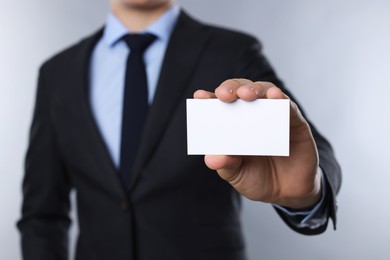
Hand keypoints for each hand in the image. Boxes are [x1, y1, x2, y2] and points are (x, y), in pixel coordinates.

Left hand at [194, 79, 320, 208]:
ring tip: (247, 94)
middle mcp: (250, 114)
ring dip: (254, 89)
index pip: (218, 105)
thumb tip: (211, 158)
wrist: (287, 193)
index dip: (208, 98)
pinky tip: (275, 96)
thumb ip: (226, 165)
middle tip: (225, 95)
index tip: (200, 96)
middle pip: (239, 91)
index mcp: (231, 124)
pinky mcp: (294, 121)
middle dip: (230, 88)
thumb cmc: (257, 178)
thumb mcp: (237, 175)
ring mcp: (272, 114)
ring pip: (263, 91)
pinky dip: (281, 99)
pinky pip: (288, 105)